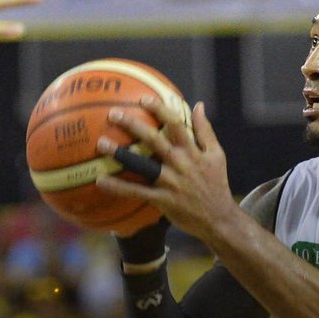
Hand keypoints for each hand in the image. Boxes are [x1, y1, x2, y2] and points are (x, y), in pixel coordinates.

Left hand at [96, 99, 239, 241]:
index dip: (160, 110)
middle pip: (154, 140)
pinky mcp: (162, 200)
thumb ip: (205, 130)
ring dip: (121, 154)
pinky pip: (137, 192)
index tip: (143, 99)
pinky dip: (118, 187)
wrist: (218, 218)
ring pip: (142, 165)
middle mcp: (180, 164)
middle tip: (113, 114)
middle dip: (133, 125)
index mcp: (192, 151)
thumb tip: (198, 105)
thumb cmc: (216, 183)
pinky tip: (100, 180)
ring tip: (101, 143)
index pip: (175, 125)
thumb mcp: (217, 154)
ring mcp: (169, 182)